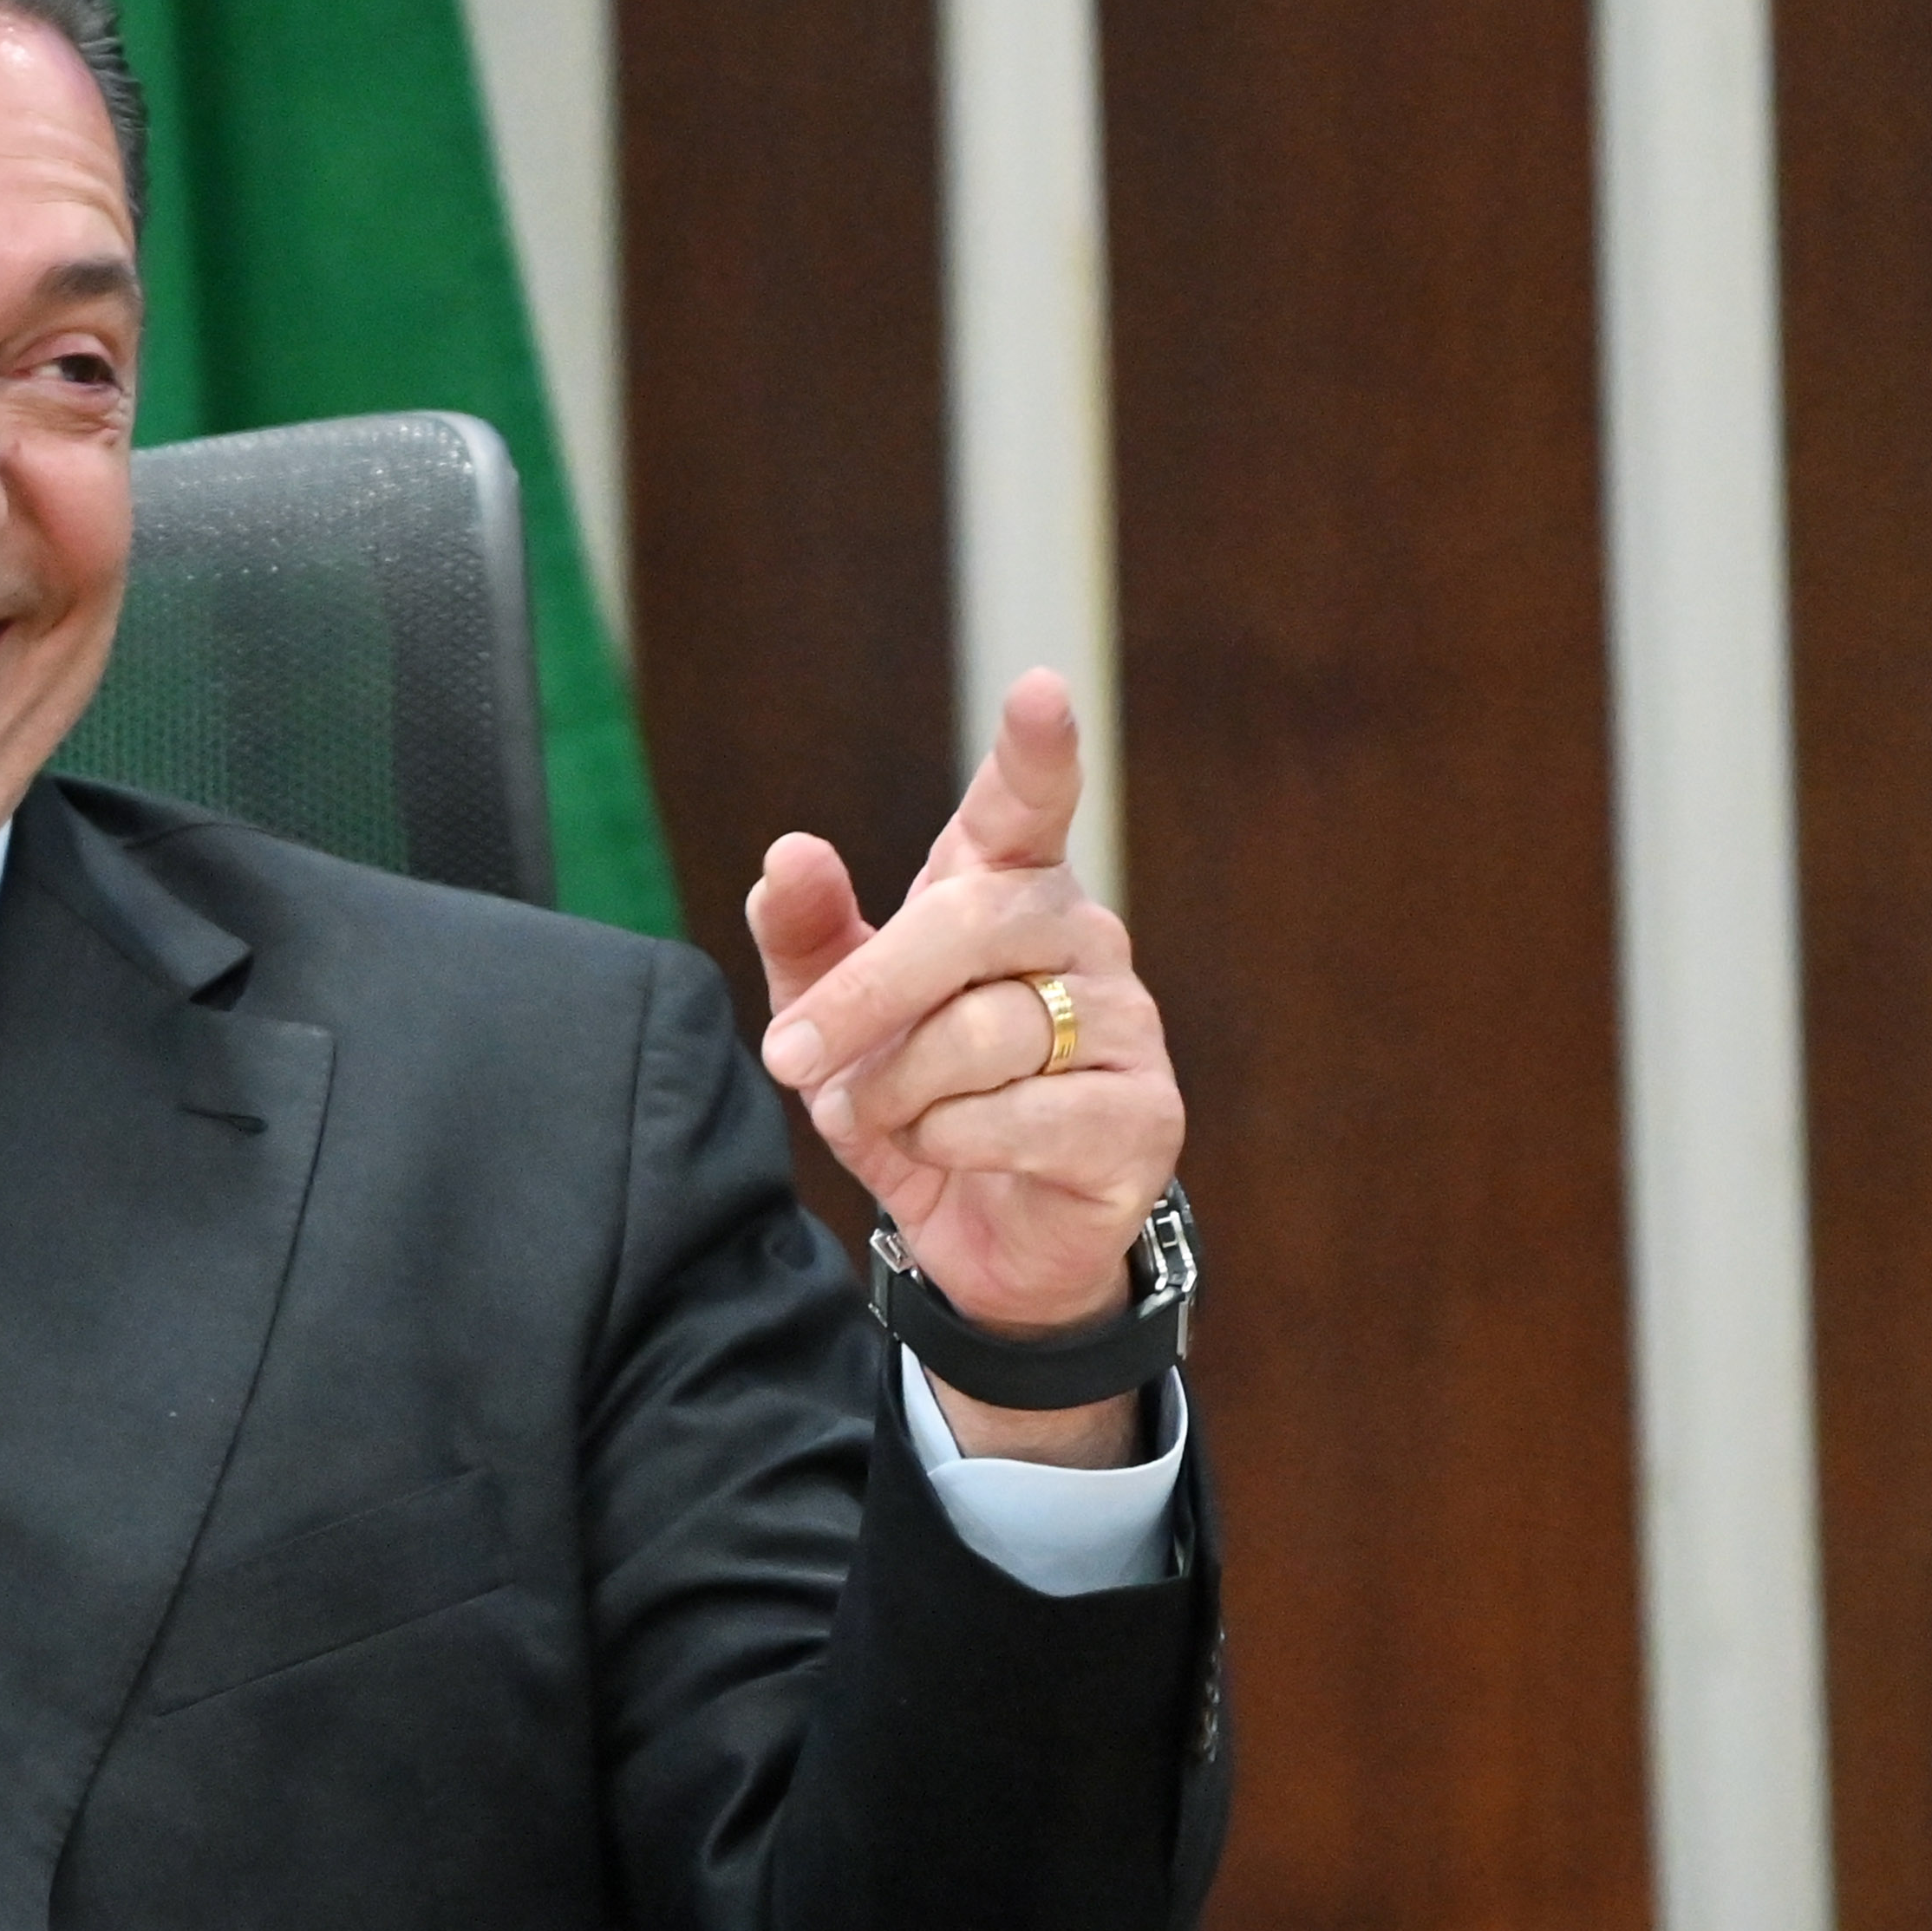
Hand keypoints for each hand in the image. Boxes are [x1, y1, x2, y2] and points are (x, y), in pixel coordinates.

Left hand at [746, 669, 1186, 1461]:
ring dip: (901, 1089)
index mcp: (1006, 892)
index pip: (1026, 806)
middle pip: (967, 927)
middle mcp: (1081, 937)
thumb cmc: (912, 1097)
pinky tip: (954, 1153)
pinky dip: (954, 1143)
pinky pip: (1023, 1116)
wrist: (980, 1237)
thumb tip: (788, 852)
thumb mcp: (831, 1016)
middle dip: (863, 997)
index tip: (1038, 692)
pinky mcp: (1143, 1116)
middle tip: (789, 1058)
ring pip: (987, 1032)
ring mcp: (1127, 1025)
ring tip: (886, 1118)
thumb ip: (806, 935)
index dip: (1034, 753)